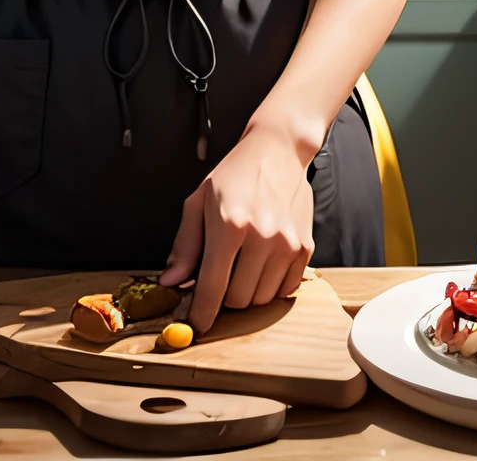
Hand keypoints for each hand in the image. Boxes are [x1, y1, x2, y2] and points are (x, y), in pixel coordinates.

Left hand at [159, 122, 314, 332]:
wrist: (278, 150)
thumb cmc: (234, 174)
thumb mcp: (199, 202)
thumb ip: (185, 245)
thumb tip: (171, 283)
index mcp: (230, 224)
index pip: (212, 287)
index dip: (201, 314)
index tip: (195, 326)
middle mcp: (262, 236)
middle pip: (238, 300)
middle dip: (224, 297)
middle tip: (220, 275)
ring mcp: (287, 244)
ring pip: (261, 299)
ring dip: (247, 291)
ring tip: (242, 263)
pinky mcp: (305, 247)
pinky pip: (284, 290)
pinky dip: (269, 286)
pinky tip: (262, 262)